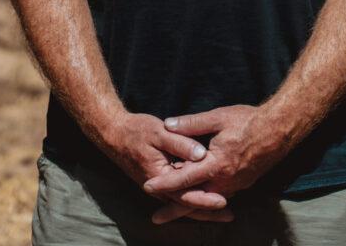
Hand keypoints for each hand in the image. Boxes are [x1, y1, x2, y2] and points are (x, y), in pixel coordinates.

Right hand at [105, 111, 232, 221]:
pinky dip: (193, 197)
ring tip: (224, 211)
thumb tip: (202, 154)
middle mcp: (159, 188)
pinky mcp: (161, 181)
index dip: (205, 198)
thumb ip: (181, 143)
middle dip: (208, 211)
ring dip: (202, 206)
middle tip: (230, 215)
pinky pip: (179, 194)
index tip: (223, 201)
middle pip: (187, 204)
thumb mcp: (159, 133)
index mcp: (159, 177)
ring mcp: (159, 186)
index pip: (185, 194)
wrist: (115, 134)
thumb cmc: (137, 131)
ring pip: (183, 201)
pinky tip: (207, 194)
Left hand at [144, 105, 287, 224]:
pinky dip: (206, 199)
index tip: (147, 187)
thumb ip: (192, 123)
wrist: (279, 130)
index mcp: (216, 165)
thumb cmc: (248, 121)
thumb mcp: (218, 117)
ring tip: (174, 212)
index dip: (165, 183)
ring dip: (190, 206)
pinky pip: (219, 195)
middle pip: (194, 199)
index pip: (184, 178)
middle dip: (174, 209)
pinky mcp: (242, 183)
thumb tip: (168, 124)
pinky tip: (201, 198)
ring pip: (207, 200)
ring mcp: (235, 185)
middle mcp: (225, 181)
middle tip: (155, 218)